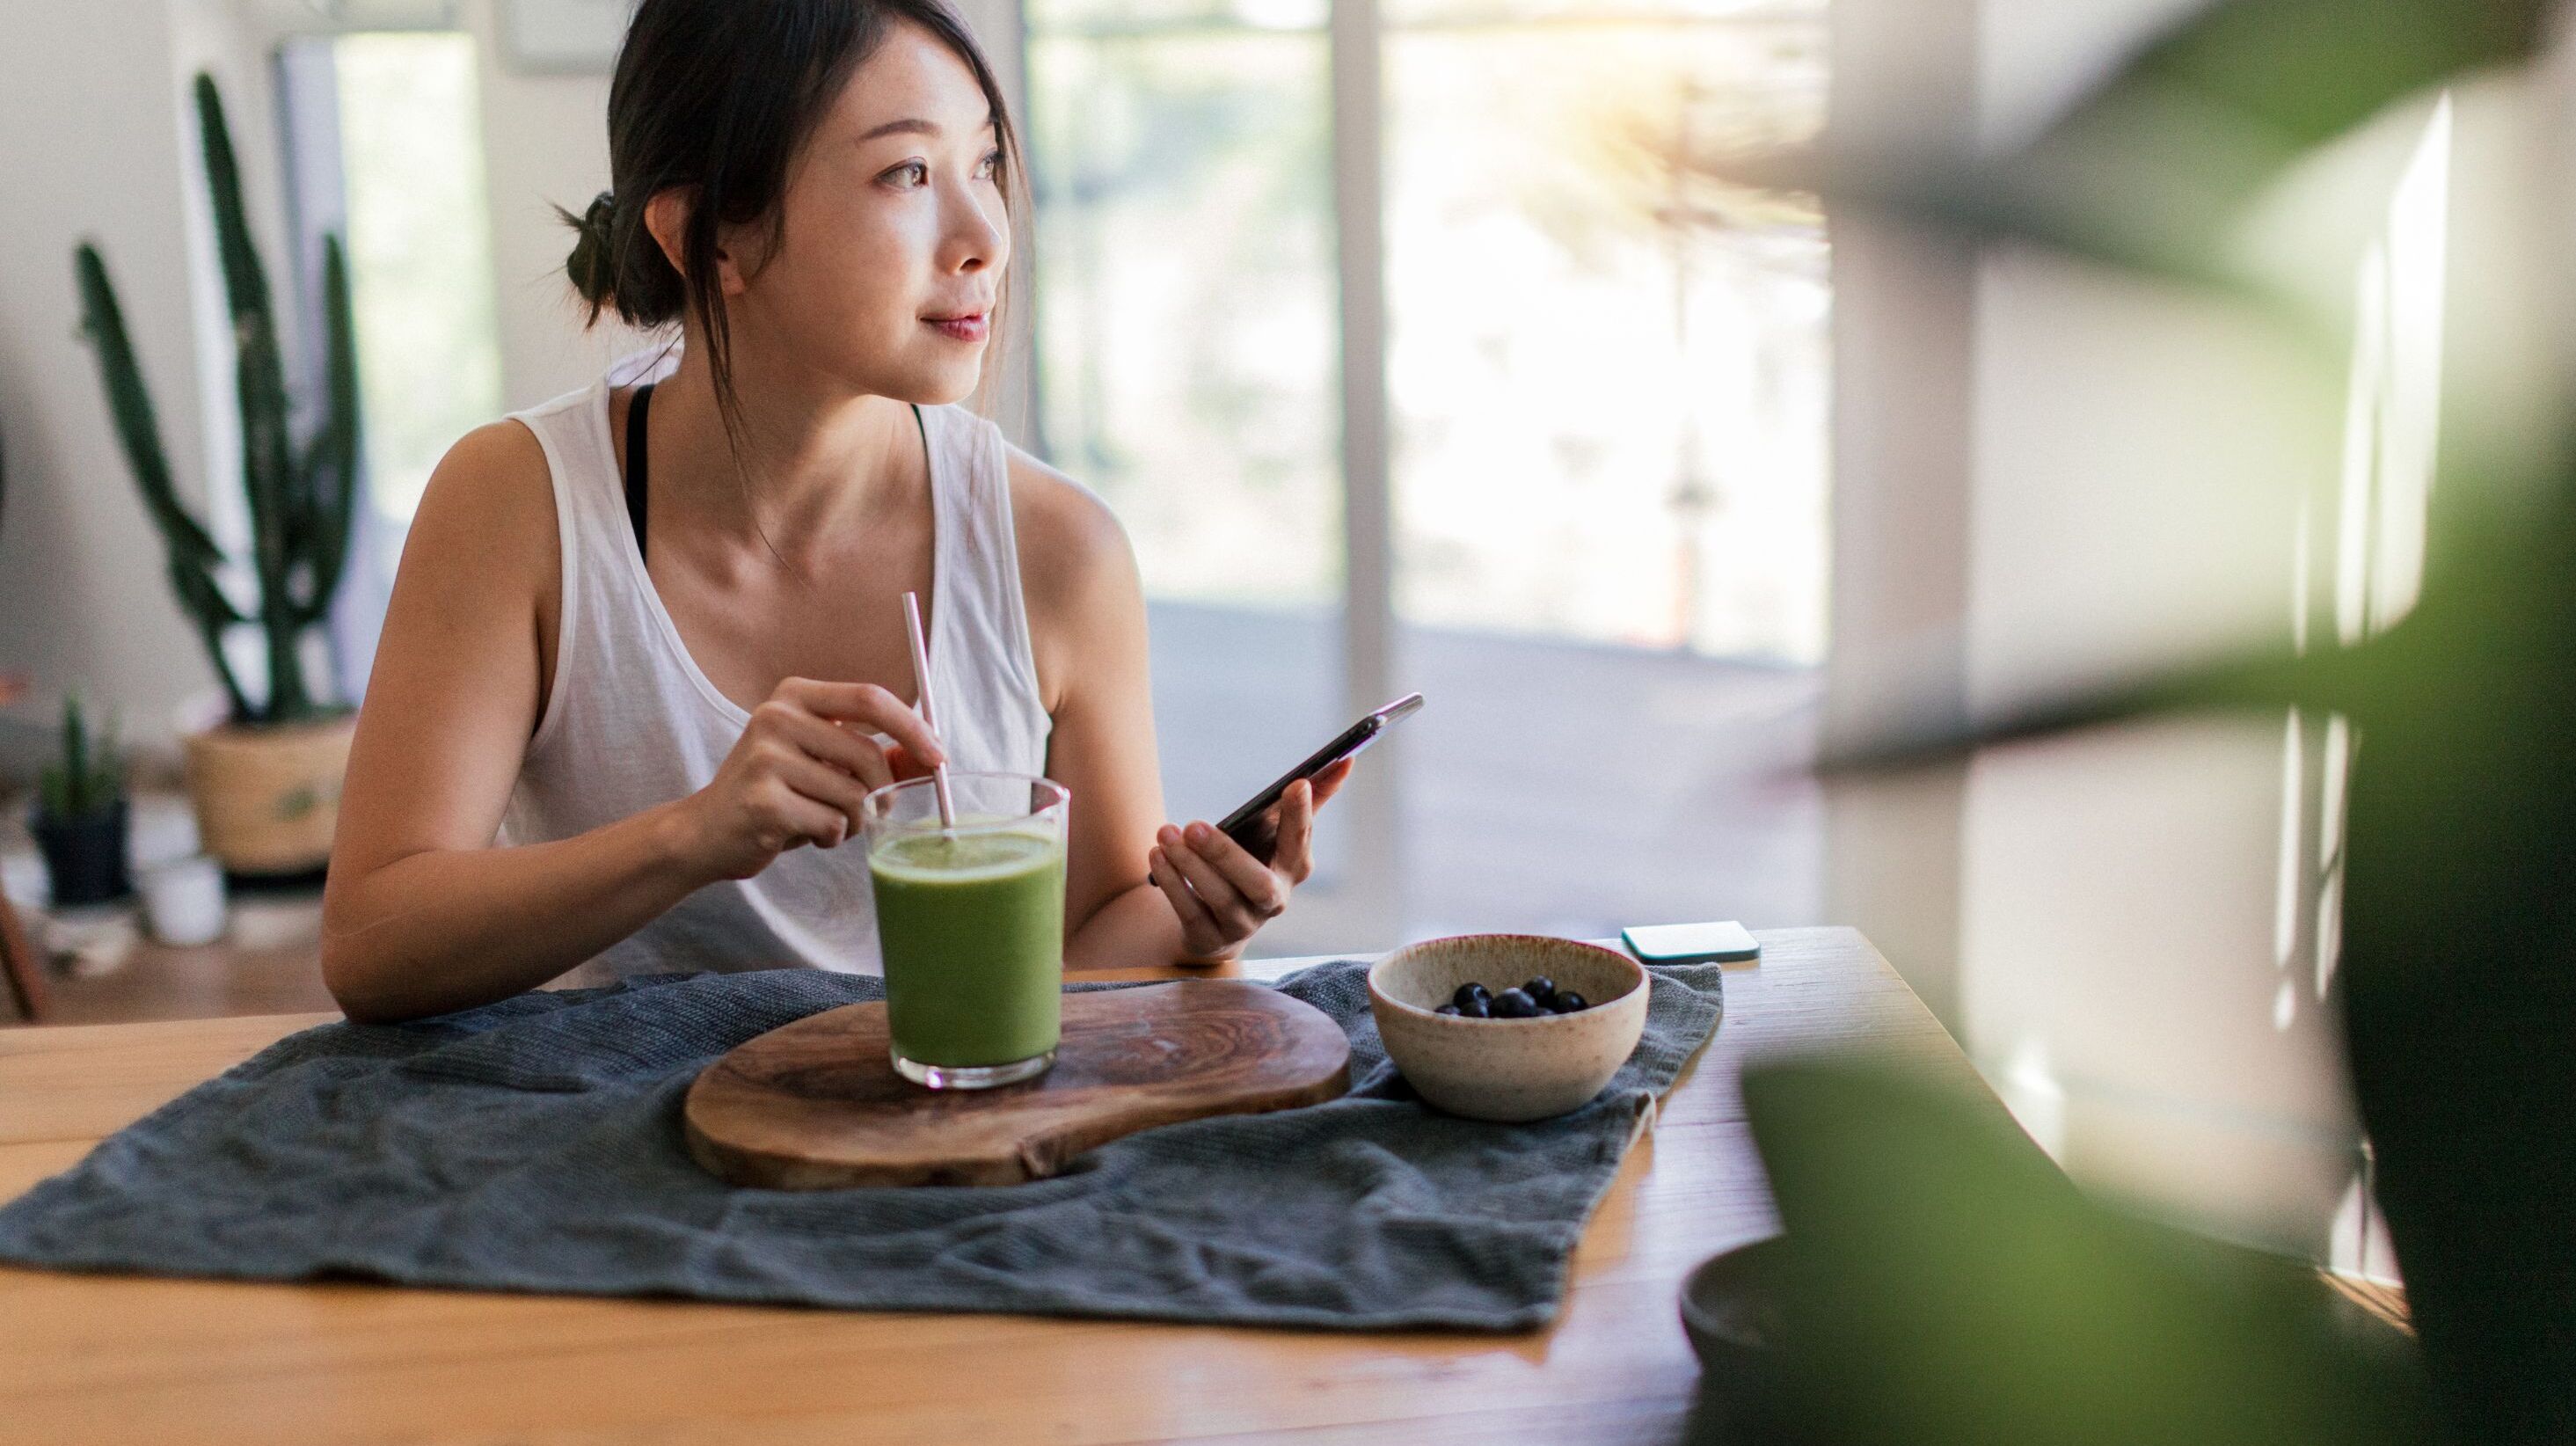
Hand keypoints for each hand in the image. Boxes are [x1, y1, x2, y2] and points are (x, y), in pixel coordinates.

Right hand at [676, 677, 944, 880]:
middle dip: (884, 792)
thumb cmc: (777, 793)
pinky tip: (802, 833)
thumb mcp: (824, 763)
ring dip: (855, 821)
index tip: (939, 757)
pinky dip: (831, 837)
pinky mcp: (763, 802)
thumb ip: (876, 755)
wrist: (707, 831)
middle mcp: (776, 718)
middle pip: (868, 754)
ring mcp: (765, 759)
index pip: (870, 698)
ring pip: (854, 796)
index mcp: (795, 696)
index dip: (912, 728)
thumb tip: (931, 756)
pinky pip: (833, 824)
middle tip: (876, 811)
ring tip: (824, 821)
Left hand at [1147, 758, 1352, 960]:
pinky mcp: (1210, 937)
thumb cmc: (1253, 862)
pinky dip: (1172, 883)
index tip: (1297, 784)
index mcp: (1293, 869)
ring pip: (1219, 898)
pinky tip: (1157, 854)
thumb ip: (1310, 799)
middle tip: (1195, 825)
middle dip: (1226, 855)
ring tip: (1166, 833)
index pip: (1300, 844)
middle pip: (1257, 883)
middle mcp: (1272, 901)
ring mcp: (1242, 924)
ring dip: (1190, 865)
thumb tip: (1344, 760)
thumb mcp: (1276, 832)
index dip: (1301, 817)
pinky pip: (1190, 912)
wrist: (1218, 921)